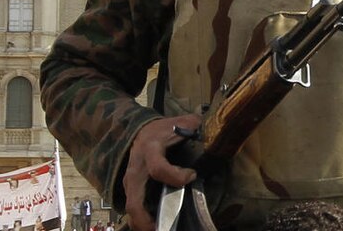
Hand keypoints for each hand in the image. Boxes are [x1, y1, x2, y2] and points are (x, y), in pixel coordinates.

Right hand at [123, 114, 200, 230]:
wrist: (141, 131)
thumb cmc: (163, 130)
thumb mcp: (179, 123)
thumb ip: (194, 126)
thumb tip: (212, 132)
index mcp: (151, 150)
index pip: (158, 168)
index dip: (176, 176)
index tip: (192, 175)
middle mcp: (137, 169)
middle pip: (135, 201)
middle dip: (147, 218)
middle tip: (163, 228)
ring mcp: (130, 181)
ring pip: (131, 208)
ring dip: (143, 224)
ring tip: (160, 229)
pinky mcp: (130, 189)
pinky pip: (133, 207)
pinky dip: (142, 220)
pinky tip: (157, 225)